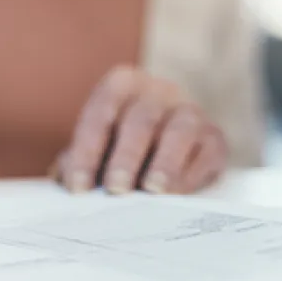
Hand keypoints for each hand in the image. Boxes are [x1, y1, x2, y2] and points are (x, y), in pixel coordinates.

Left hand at [55, 66, 227, 194]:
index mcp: (121, 85)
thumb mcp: (92, 151)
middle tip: (115, 188)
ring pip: (179, 130)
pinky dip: (190, 176)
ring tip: (152, 189)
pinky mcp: (213, 138)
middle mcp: (158, 91)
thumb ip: (77, 163)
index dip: (86, 151)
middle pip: (141, 120)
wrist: (163, 151)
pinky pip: (206, 153)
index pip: (100, 113)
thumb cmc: (116, 150)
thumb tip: (68, 182)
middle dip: (126, 157)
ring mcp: (189, 111)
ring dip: (164, 162)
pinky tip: (176, 195)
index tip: (78, 187)